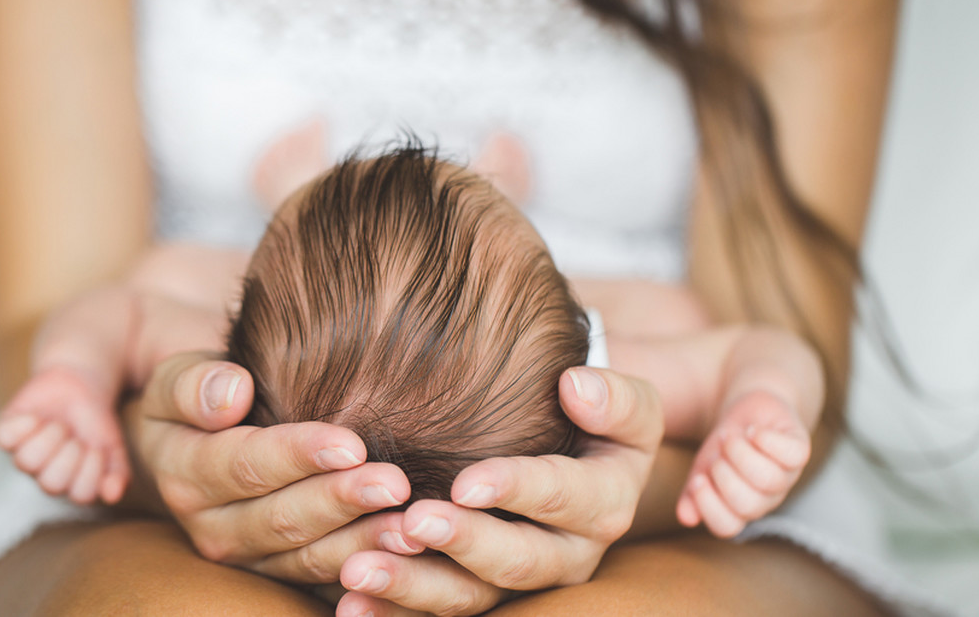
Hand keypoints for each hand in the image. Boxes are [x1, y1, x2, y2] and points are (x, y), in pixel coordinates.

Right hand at [125, 351, 421, 583]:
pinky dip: (368, 565)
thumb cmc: (200, 394)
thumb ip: (193, 385)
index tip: (352, 445)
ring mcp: (249, 557)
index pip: (247, 465)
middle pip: (283, 519)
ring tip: (411, 526)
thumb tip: (231, 393)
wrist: (198, 434)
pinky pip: (326, 576)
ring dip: (363, 544)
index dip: (299, 456)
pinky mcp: (281, 572)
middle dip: (342, 502)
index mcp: (185, 475)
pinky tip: (407, 552)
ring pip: (309, 557)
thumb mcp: (176, 379)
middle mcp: (213, 527)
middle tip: (396, 485)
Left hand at [332, 366, 664, 616]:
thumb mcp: (627, 406)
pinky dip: (394, 611)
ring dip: (413, 587)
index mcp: (604, 504)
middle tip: (412, 522)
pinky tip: (351, 604)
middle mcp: (568, 556)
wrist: (586, 458)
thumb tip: (576, 386)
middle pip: (516, 561)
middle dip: (462, 544)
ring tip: (359, 570)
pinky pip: (439, 613)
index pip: (562, 497)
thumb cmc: (596, 419)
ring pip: (472, 597)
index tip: (465, 482)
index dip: (516, 490)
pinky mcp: (482, 593)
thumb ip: (614, 397)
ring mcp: (521, 582)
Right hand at [676, 390, 810, 537]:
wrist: (748, 413)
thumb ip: (692, 494)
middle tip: (717, 454)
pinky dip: (768, 440)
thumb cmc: (724, 447)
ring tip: (730, 436)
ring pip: (770, 479)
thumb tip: (686, 518)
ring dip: (742, 453)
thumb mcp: (702, 468)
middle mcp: (766, 497)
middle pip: (749, 505)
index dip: (709, 506)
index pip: (727, 526)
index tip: (697, 479)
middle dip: (725, 476)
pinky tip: (753, 430)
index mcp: (739, 508)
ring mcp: (786, 476)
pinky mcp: (799, 450)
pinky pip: (793, 454)